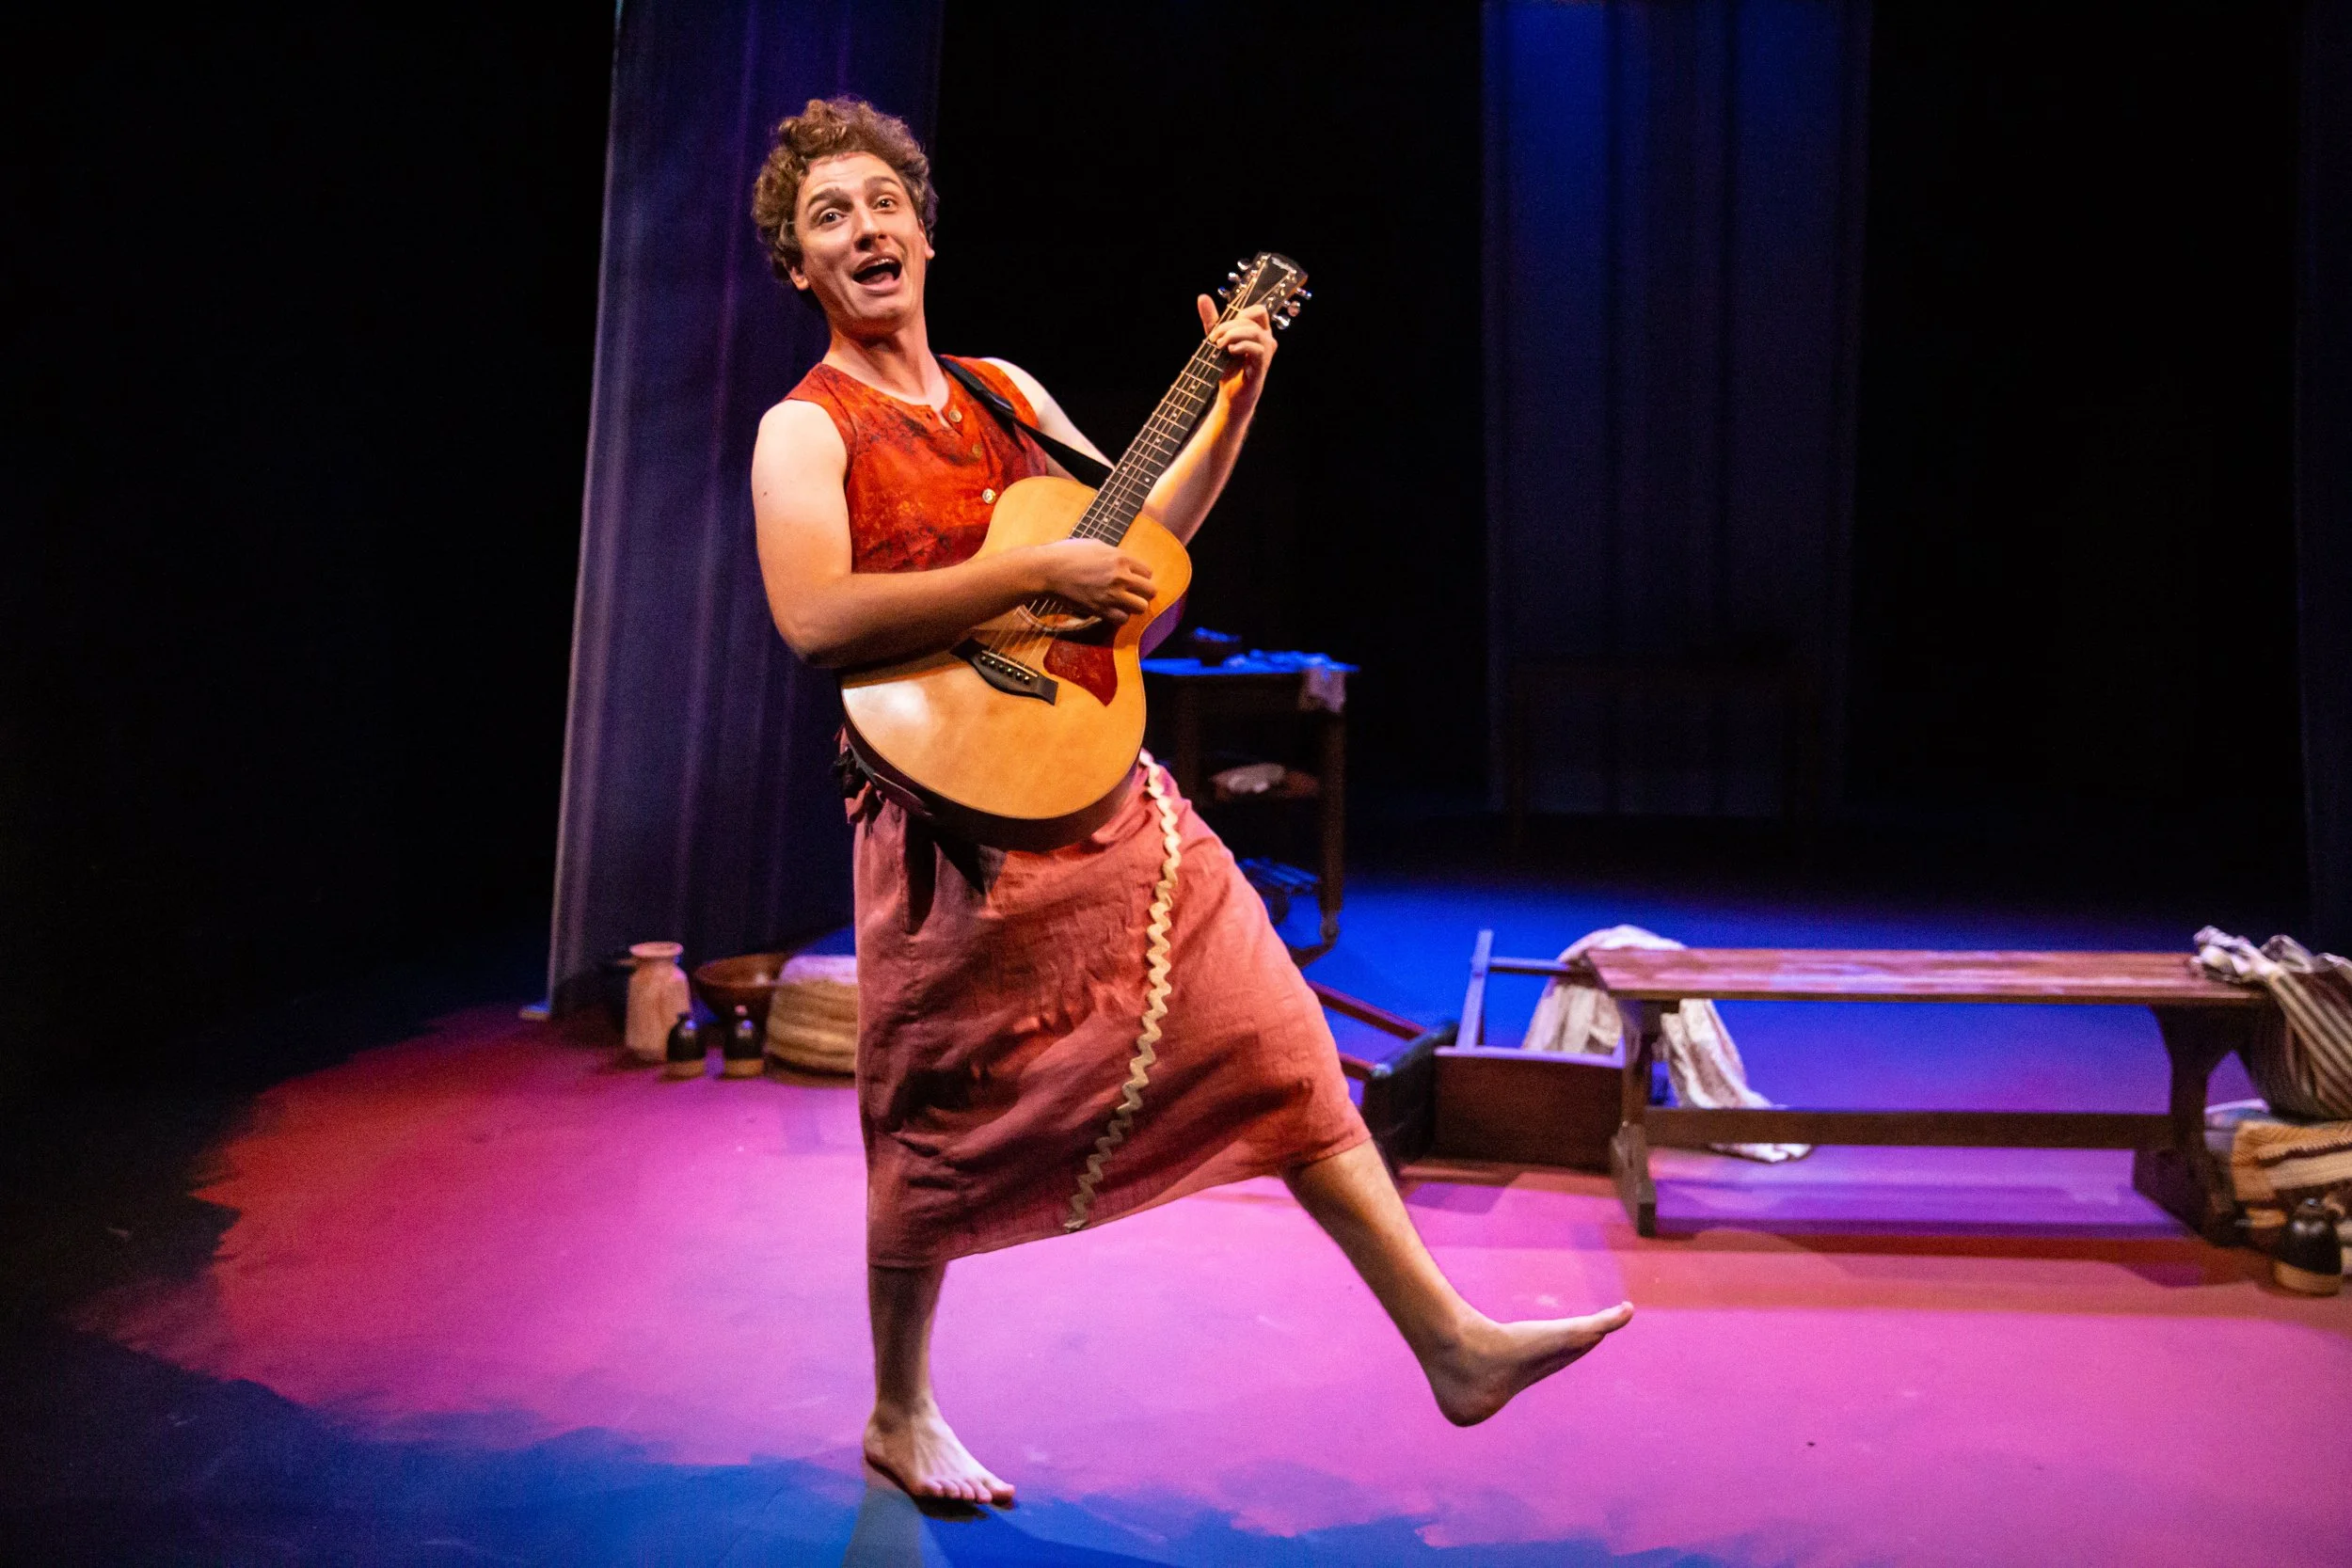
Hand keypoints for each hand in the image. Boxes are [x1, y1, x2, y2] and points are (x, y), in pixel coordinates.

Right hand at [1025, 539, 1154, 621]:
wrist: (1048, 569)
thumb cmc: (1068, 553)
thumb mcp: (1096, 545)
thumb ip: (1115, 555)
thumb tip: (1125, 563)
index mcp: (1121, 558)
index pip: (1148, 572)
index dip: (1141, 576)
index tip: (1133, 579)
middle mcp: (1121, 577)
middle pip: (1150, 591)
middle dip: (1142, 592)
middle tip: (1132, 593)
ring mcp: (1111, 595)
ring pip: (1140, 607)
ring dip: (1133, 606)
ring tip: (1123, 603)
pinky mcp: (1100, 609)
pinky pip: (1122, 619)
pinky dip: (1119, 616)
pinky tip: (1111, 610)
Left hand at [1196, 295, 1275, 416]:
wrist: (1230, 394)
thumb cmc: (1227, 366)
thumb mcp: (1216, 339)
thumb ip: (1211, 319)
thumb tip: (1202, 297)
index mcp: (1259, 331)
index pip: (1259, 310)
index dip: (1241, 313)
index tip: (1223, 327)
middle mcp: (1267, 340)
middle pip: (1251, 320)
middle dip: (1229, 326)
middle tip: (1214, 339)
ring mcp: (1266, 353)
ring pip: (1255, 332)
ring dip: (1233, 334)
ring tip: (1220, 345)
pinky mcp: (1261, 366)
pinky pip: (1257, 349)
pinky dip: (1241, 346)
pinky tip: (1230, 351)